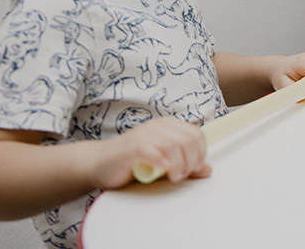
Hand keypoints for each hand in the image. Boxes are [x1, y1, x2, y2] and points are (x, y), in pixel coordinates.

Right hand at [92, 117, 209, 188]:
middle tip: (182, 176)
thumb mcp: (164, 165)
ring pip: (174, 145)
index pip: (197, 135)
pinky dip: (161, 161)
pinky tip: (162, 169)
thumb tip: (207, 170)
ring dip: (179, 165)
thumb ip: (185, 166)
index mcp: (169, 126)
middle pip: (189, 140)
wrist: (97, 164)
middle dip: (191, 161)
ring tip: (173, 177)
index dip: (200, 154)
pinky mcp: (131, 146)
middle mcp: (158, 126)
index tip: (194, 169)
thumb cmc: (130, 164)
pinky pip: (152, 150)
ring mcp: (144, 134)